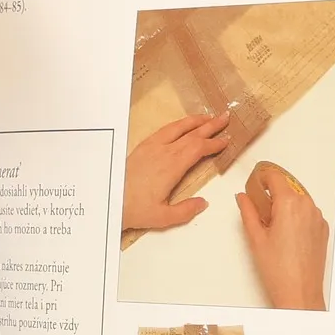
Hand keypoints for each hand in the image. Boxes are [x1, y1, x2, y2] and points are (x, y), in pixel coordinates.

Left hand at [122, 113, 231, 231]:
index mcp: (172, 166)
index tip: (227, 141)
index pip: (199, 149)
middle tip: (225, 118)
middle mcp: (163, 152)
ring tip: (208, 117)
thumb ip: (185, 211)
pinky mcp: (141, 147)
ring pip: (177, 128)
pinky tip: (182, 126)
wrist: (108, 200)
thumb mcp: (162, 217)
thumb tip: (203, 203)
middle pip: (191, 134)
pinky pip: (164, 130)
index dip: (214, 144)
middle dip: (210, 126)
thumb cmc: (133, 209)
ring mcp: (151, 147)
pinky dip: (178, 124)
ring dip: (194, 121)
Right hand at [237, 161, 328, 310]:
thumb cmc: (279, 270)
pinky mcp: (322, 229)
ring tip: (271, 225)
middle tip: (258, 208)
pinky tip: (285, 234)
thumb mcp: (255, 237)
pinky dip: (296, 216)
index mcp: (289, 204)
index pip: (275, 177)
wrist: (300, 292)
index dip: (262, 177)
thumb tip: (243, 198)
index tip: (254, 182)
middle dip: (272, 193)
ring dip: (285, 204)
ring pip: (298, 200)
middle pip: (288, 187)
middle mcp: (307, 206)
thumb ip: (248, 211)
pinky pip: (307, 213)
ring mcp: (317, 218)